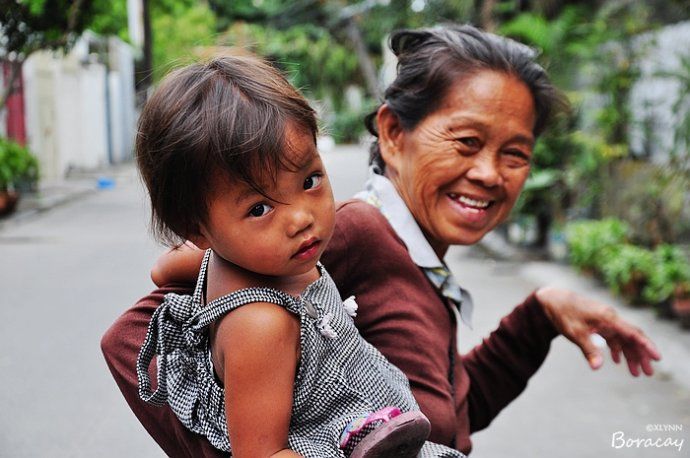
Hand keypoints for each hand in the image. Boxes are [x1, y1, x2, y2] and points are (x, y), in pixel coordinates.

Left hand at [535, 287, 661, 376]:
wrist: (552, 300)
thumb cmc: (564, 314)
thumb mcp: (575, 333)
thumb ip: (588, 350)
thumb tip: (597, 367)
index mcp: (608, 318)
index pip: (632, 333)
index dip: (646, 346)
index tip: (657, 357)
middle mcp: (610, 318)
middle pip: (631, 338)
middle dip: (641, 356)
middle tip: (648, 373)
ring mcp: (605, 321)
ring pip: (623, 340)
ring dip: (629, 356)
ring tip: (635, 373)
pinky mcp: (598, 323)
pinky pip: (613, 338)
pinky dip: (616, 349)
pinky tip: (617, 361)